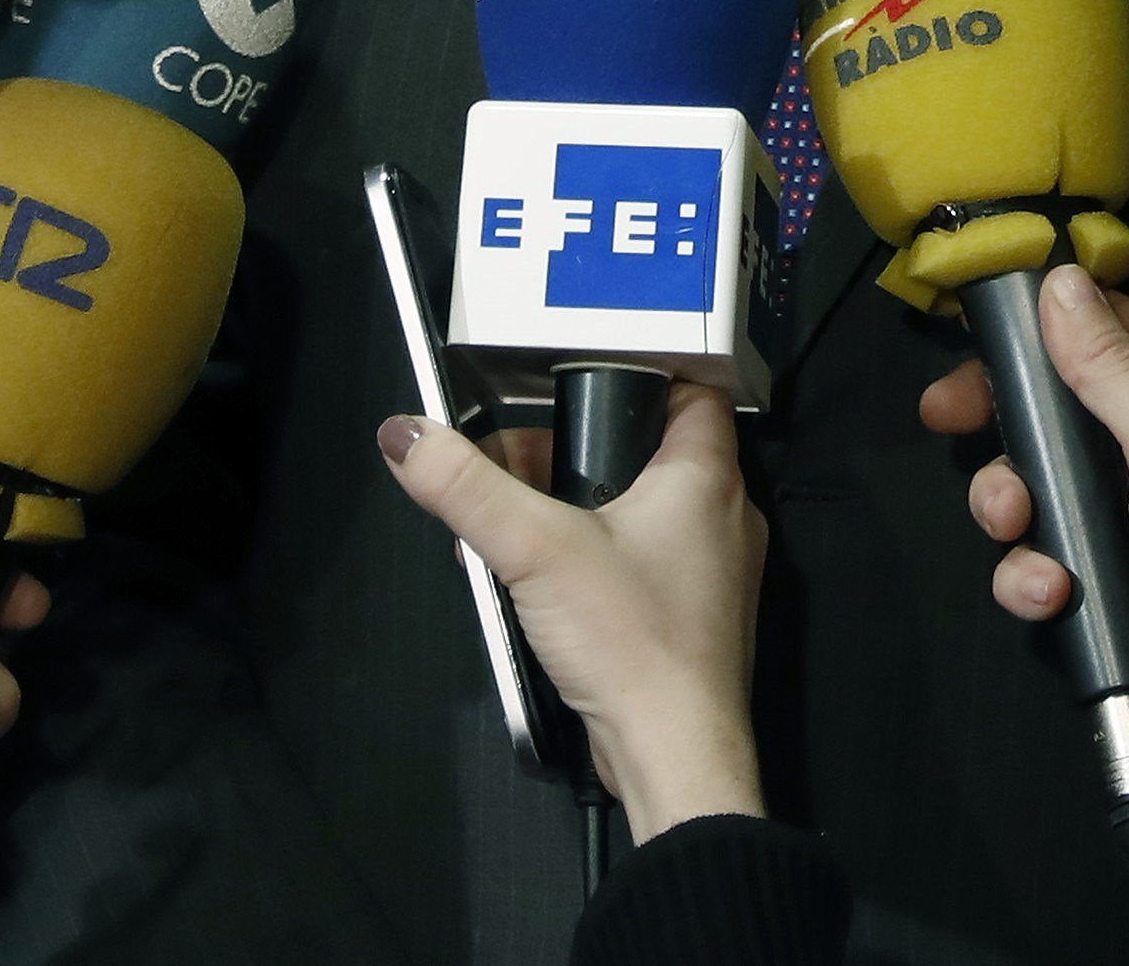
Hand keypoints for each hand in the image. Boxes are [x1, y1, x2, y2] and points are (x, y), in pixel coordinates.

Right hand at [379, 385, 768, 838]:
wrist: (672, 753)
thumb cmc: (630, 640)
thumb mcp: (533, 549)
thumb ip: (466, 487)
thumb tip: (405, 435)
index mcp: (708, 478)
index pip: (692, 391)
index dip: (638, 375)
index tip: (577, 383)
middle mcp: (723, 518)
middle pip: (649, 451)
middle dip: (576, 453)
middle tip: (515, 465)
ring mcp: (712, 574)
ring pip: (640, 510)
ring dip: (575, 512)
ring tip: (513, 530)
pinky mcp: (691, 619)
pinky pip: (640, 562)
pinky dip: (594, 560)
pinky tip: (542, 585)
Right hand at [916, 273, 1128, 740]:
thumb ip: (1107, 365)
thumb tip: (1059, 278)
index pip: (1119, 326)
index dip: (1052, 321)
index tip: (980, 325)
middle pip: (1060, 402)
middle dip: (1005, 418)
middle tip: (945, 416)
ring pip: (1035, 478)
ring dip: (1009, 500)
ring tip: (1012, 521)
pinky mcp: (1101, 573)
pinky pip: (1040, 551)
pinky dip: (1033, 572)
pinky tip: (1052, 591)